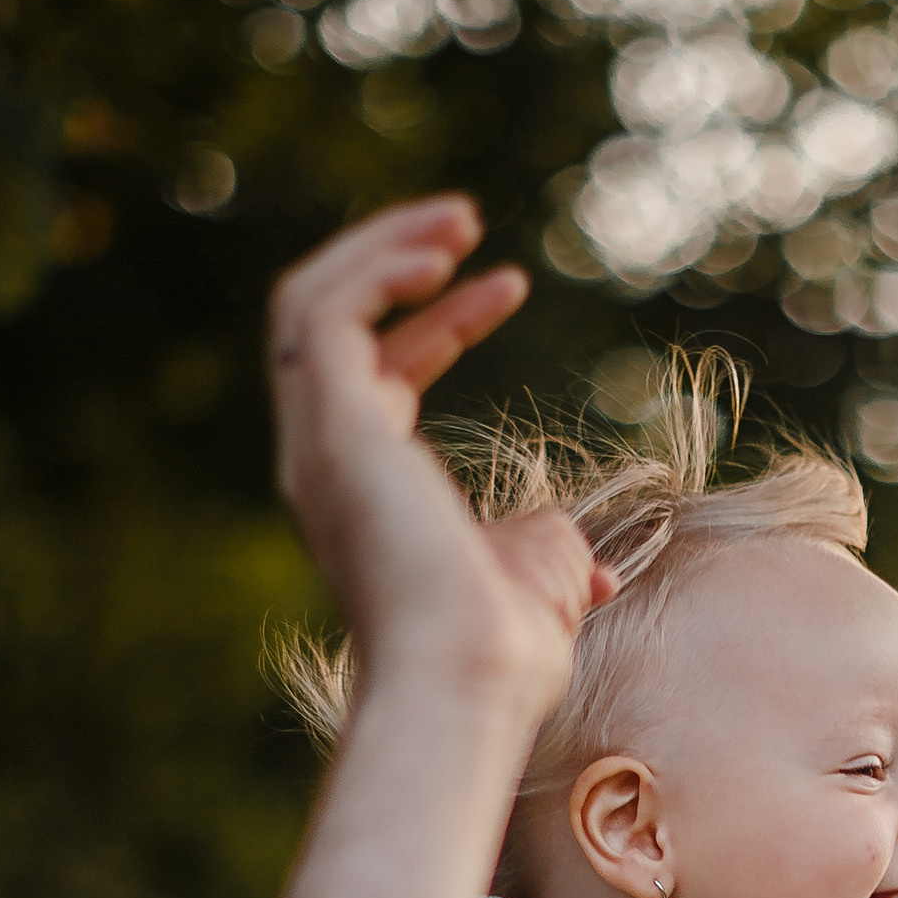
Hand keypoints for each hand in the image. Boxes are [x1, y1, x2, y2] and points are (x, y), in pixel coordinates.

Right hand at [269, 199, 608, 719]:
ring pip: (307, 306)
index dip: (442, 322)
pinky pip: (321, 313)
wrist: (468, 679)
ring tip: (456, 218)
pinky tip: (441, 252)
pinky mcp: (330, 427)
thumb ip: (545, 545)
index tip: (509, 283)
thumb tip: (590, 564)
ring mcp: (318, 445)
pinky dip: (374, 268)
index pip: (380, 374)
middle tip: (464, 222)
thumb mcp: (537, 575)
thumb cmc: (501, 648)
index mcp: (366, 492)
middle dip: (389, 261)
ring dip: (377, 247)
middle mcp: (325, 463)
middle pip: (326, 326)